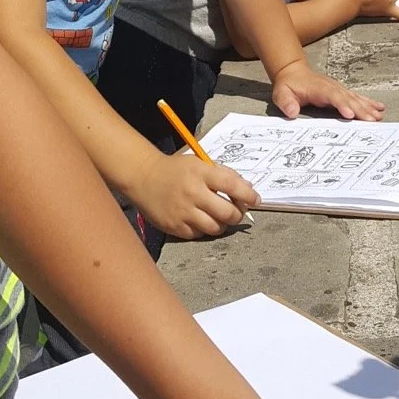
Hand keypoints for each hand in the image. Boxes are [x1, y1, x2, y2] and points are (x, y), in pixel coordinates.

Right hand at [133, 147, 258, 240]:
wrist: (143, 177)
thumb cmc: (176, 170)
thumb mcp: (199, 164)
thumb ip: (224, 175)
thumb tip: (248, 190)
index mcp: (201, 173)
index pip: (233, 186)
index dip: (248, 195)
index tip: (256, 200)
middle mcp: (193, 193)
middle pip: (228, 213)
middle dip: (237, 214)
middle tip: (235, 211)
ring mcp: (183, 212)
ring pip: (216, 228)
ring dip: (222, 224)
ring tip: (217, 217)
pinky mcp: (174, 226)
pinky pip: (199, 234)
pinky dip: (203, 229)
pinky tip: (199, 219)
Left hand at [270, 62, 384, 120]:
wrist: (293, 71)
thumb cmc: (288, 85)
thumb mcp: (281, 93)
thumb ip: (286, 102)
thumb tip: (292, 112)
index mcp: (318, 89)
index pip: (332, 96)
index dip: (341, 105)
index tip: (350, 114)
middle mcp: (331, 87)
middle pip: (348, 98)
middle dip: (360, 110)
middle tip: (372, 121)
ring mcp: (338, 88)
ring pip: (355, 98)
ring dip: (368, 107)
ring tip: (379, 117)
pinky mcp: (341, 91)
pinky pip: (357, 97)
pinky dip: (368, 102)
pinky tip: (379, 108)